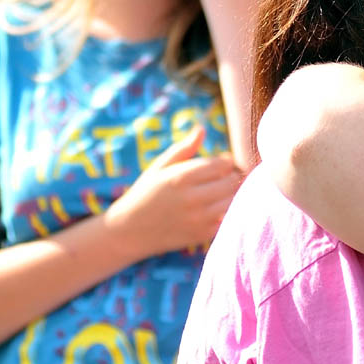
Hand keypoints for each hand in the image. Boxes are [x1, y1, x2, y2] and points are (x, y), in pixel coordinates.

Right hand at [106, 124, 242, 259]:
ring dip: (231, 194)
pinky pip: (227, 218)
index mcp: (182, 177)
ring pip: (233, 200)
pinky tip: (214, 209)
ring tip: (219, 192)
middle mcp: (192, 198)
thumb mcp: (159, 166)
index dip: (226, 161)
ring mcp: (199, 219)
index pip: (223, 164)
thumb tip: (202, 128)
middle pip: (232, 181)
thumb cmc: (145, 192)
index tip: (220, 163)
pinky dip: (226, 212)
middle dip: (231, 176)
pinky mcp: (202, 234)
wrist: (129, 231)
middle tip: (222, 178)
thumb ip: (184, 148)